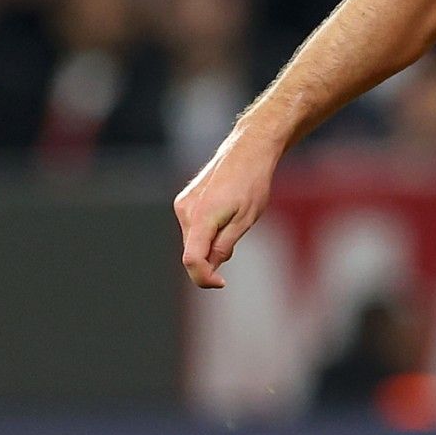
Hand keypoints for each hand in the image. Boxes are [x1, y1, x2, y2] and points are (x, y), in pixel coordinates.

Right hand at [174, 127, 281, 288]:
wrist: (247, 151)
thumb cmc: (252, 183)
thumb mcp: (246, 220)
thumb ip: (225, 245)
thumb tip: (211, 267)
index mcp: (201, 217)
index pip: (192, 260)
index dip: (204, 278)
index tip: (221, 283)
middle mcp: (185, 211)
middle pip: (193, 252)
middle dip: (211, 259)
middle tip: (236, 240)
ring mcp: (183, 205)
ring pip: (194, 240)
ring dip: (211, 243)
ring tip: (234, 220)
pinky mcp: (185, 201)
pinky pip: (194, 228)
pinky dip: (208, 232)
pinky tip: (226, 214)